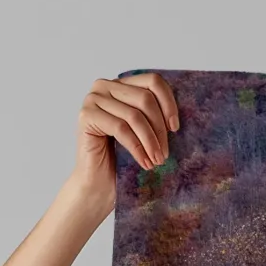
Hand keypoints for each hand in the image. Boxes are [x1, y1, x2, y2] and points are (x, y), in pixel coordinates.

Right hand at [74, 73, 179, 204]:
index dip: (169, 104)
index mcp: (120, 84)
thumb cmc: (122, 160)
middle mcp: (104, 86)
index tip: (175, 128)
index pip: (152, 81)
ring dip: (150, 142)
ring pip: (134, 116)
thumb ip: (153, 115)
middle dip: (159, 129)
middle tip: (165, 154)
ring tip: (157, 161)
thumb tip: (179, 115)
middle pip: (145, 98)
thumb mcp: (143, 132)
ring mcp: (93, 99)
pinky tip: (145, 162)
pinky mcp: (86, 116)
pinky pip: (121, 129)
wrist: (98, 184)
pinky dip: (137, 147)